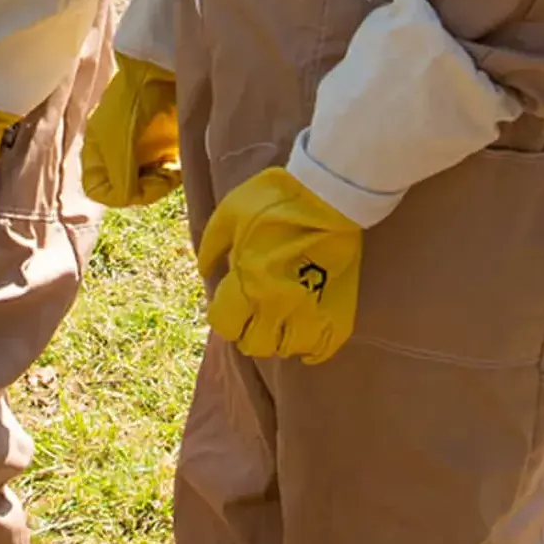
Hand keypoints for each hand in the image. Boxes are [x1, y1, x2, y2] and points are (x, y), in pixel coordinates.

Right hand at [82, 55, 179, 205]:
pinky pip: (166, 170)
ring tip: (173, 168)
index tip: (140, 186)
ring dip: (161, 181)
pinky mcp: (165, 142)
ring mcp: (142, 147)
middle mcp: (117, 152)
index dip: (118, 194)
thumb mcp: (118, 139)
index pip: (99, 188)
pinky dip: (173, 172)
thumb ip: (119, 174)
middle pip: (126, 187)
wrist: (162, 67)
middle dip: (145, 188)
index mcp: (97, 150)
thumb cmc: (133, 100)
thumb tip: (126, 199)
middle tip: (163, 176)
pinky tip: (179, 161)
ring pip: (148, 181)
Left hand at [197, 166, 361, 363]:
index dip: (225, 319)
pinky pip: (324, 346)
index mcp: (246, 279)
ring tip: (280, 327)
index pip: (226, 324)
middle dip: (249, 335)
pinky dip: (313, 350)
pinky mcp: (339, 306)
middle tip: (254, 320)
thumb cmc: (275, 199)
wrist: (330, 193)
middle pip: (255, 345)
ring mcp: (309, 307)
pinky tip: (305, 341)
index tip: (231, 307)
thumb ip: (211, 246)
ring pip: (288, 349)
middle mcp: (276, 301)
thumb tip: (204, 272)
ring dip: (280, 341)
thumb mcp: (228, 213)